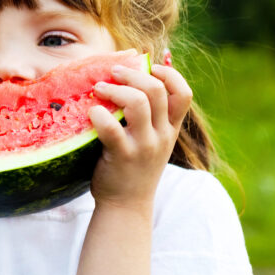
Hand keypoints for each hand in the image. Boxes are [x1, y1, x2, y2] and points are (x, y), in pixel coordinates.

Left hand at [88, 64, 192, 209]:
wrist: (126, 206)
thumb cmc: (132, 169)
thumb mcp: (151, 143)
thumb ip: (148, 118)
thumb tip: (128, 83)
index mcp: (170, 130)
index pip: (184, 94)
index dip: (170, 75)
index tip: (150, 67)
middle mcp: (161, 136)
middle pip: (157, 91)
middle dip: (134, 74)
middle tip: (113, 72)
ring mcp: (143, 146)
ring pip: (139, 103)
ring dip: (116, 89)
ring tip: (98, 88)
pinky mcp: (122, 156)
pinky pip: (111, 128)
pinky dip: (99, 114)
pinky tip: (90, 112)